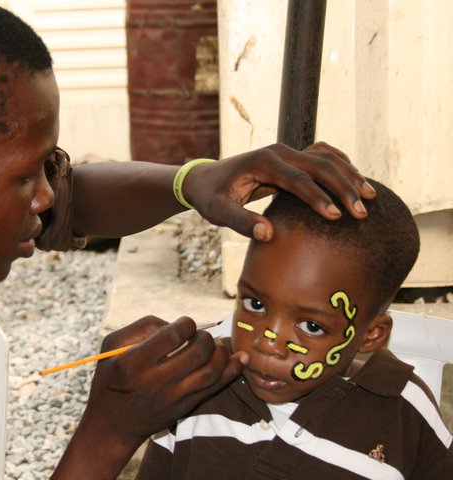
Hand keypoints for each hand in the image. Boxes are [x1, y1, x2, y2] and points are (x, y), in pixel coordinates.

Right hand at [52, 316, 245, 478]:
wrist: (112, 425)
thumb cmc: (111, 377)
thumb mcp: (111, 346)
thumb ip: (141, 327)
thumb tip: (174, 323)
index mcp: (134, 362)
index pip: (172, 336)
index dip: (186, 324)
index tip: (185, 324)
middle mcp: (154, 382)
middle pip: (196, 352)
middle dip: (205, 336)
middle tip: (199, 335)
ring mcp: (172, 398)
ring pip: (210, 372)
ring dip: (220, 352)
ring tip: (214, 345)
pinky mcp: (184, 408)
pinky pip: (214, 389)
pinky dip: (231, 372)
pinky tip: (241, 358)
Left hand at [182, 142, 376, 240]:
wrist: (204, 179)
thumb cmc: (211, 197)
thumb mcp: (219, 212)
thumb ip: (240, 222)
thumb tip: (267, 234)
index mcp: (263, 162)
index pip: (297, 179)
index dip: (318, 197)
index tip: (336, 217)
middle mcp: (278, 152)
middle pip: (319, 165)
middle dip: (343, 187)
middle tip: (361, 212)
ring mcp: (286, 152)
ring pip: (326, 158)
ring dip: (349, 175)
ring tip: (370, 197)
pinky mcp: (291, 158)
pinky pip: (322, 157)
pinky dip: (341, 167)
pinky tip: (357, 182)